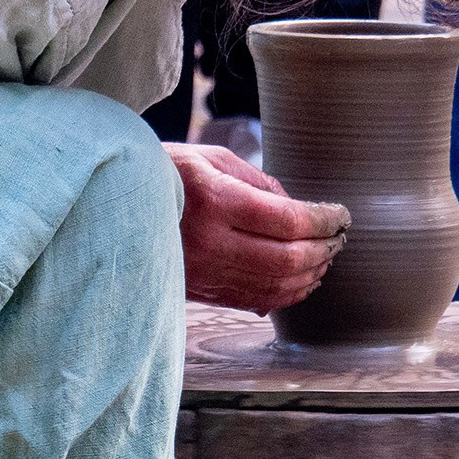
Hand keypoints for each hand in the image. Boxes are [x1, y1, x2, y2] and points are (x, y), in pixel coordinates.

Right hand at [169, 143, 348, 312]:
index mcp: (215, 200)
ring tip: (326, 259)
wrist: (116, 204)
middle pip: (286, 258)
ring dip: (309, 275)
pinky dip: (286, 294)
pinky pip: (254, 299)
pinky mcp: (199, 289)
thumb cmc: (167, 172)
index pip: (287, 220)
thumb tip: (297, 207)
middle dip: (323, 250)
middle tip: (339, 239)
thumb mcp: (213, 159)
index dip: (323, 221)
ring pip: (274, 285)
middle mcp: (210, 241)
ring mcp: (203, 271)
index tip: (341, 216)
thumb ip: (260, 182)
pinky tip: (302, 280)